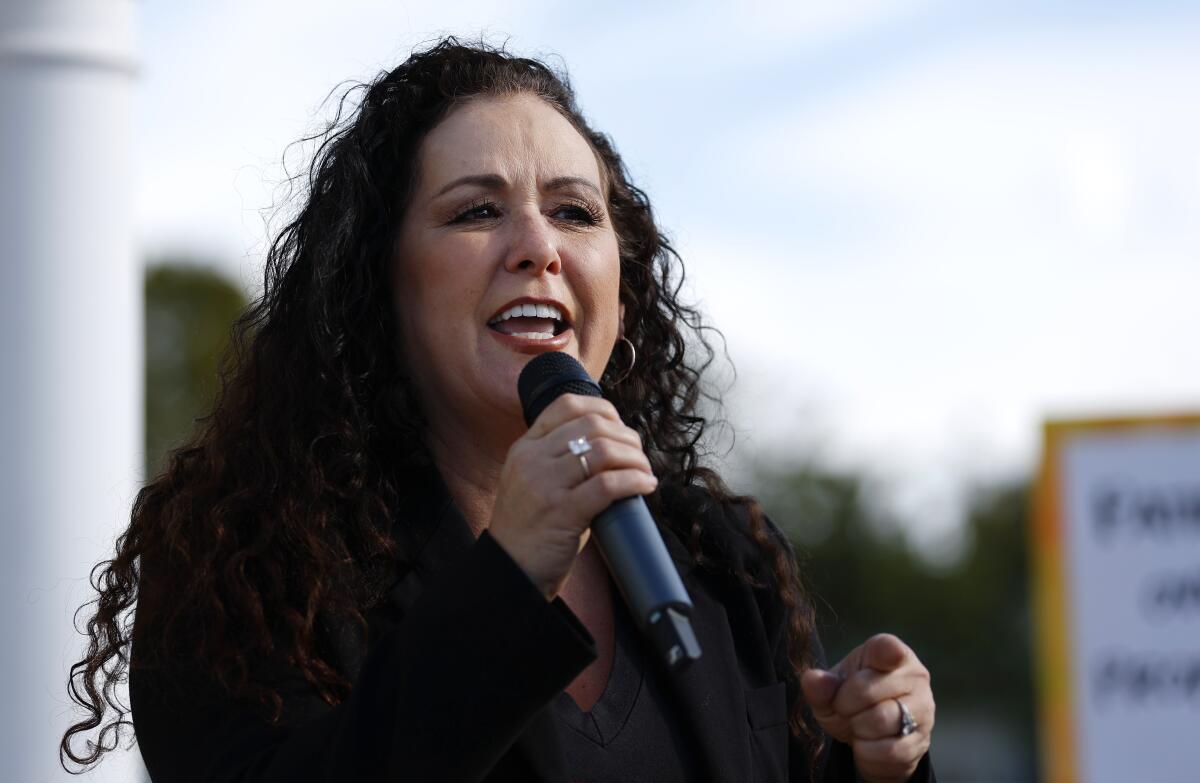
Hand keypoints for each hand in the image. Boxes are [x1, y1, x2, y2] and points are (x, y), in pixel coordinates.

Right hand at [488, 393, 656, 600]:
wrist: (511, 571)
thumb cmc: (531, 529)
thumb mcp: (533, 482)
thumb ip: (559, 459)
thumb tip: (612, 445)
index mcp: (525, 448)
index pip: (566, 405)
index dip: (603, 409)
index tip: (620, 426)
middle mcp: (532, 460)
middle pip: (592, 425)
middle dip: (626, 436)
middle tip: (639, 455)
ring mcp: (544, 485)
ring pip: (603, 452)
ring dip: (634, 458)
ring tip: (644, 471)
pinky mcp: (561, 512)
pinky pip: (608, 485)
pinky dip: (634, 481)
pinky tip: (645, 486)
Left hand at [800, 633, 933, 782]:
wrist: (869, 740)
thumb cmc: (850, 703)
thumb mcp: (829, 692)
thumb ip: (820, 685)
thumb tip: (812, 679)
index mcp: (889, 652)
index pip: (888, 648)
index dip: (887, 652)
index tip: (892, 655)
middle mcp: (914, 676)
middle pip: (866, 690)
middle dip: (845, 704)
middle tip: (845, 708)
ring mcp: (923, 708)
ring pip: (879, 720)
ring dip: (857, 728)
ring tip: (858, 724)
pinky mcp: (921, 740)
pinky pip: (888, 749)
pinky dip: (867, 751)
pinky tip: (868, 743)